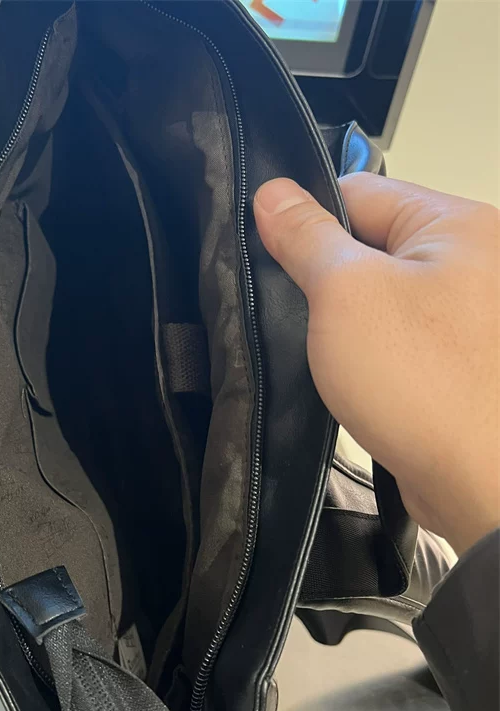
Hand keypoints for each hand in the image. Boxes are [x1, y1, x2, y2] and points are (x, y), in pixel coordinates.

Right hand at [253, 173, 498, 555]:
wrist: (482, 485)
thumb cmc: (426, 381)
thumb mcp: (346, 292)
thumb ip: (306, 237)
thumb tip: (271, 192)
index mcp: (457, 226)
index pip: (359, 193)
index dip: (305, 216)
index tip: (266, 247)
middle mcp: (471, 264)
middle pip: (369, 244)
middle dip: (321, 272)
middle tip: (284, 302)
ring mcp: (464, 317)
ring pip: (377, 295)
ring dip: (339, 316)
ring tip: (312, 340)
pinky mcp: (453, 361)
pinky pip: (392, 336)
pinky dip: (362, 348)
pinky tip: (340, 368)